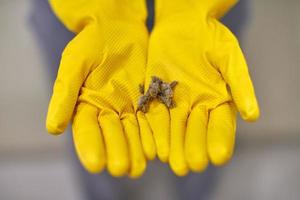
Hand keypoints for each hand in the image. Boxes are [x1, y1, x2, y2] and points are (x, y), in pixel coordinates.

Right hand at [46, 0, 154, 177]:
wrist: (118, 27)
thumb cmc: (91, 42)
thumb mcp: (74, 64)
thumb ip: (64, 94)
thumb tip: (53, 129)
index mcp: (85, 105)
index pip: (86, 130)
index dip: (90, 147)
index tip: (95, 165)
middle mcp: (106, 111)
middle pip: (111, 135)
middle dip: (116, 152)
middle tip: (121, 169)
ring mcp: (126, 107)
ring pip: (131, 132)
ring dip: (135, 149)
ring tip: (138, 167)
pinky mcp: (145, 101)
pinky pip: (149, 119)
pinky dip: (152, 133)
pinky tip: (155, 148)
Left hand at [144, 0, 259, 175]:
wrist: (182, 23)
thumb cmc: (210, 37)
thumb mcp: (229, 57)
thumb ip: (240, 85)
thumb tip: (253, 116)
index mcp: (218, 100)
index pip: (221, 125)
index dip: (220, 140)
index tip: (218, 157)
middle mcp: (197, 107)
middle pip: (195, 131)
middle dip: (193, 148)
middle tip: (191, 166)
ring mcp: (175, 103)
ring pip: (174, 128)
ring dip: (173, 144)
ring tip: (173, 162)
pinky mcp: (155, 95)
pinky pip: (154, 115)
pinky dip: (154, 130)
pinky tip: (154, 146)